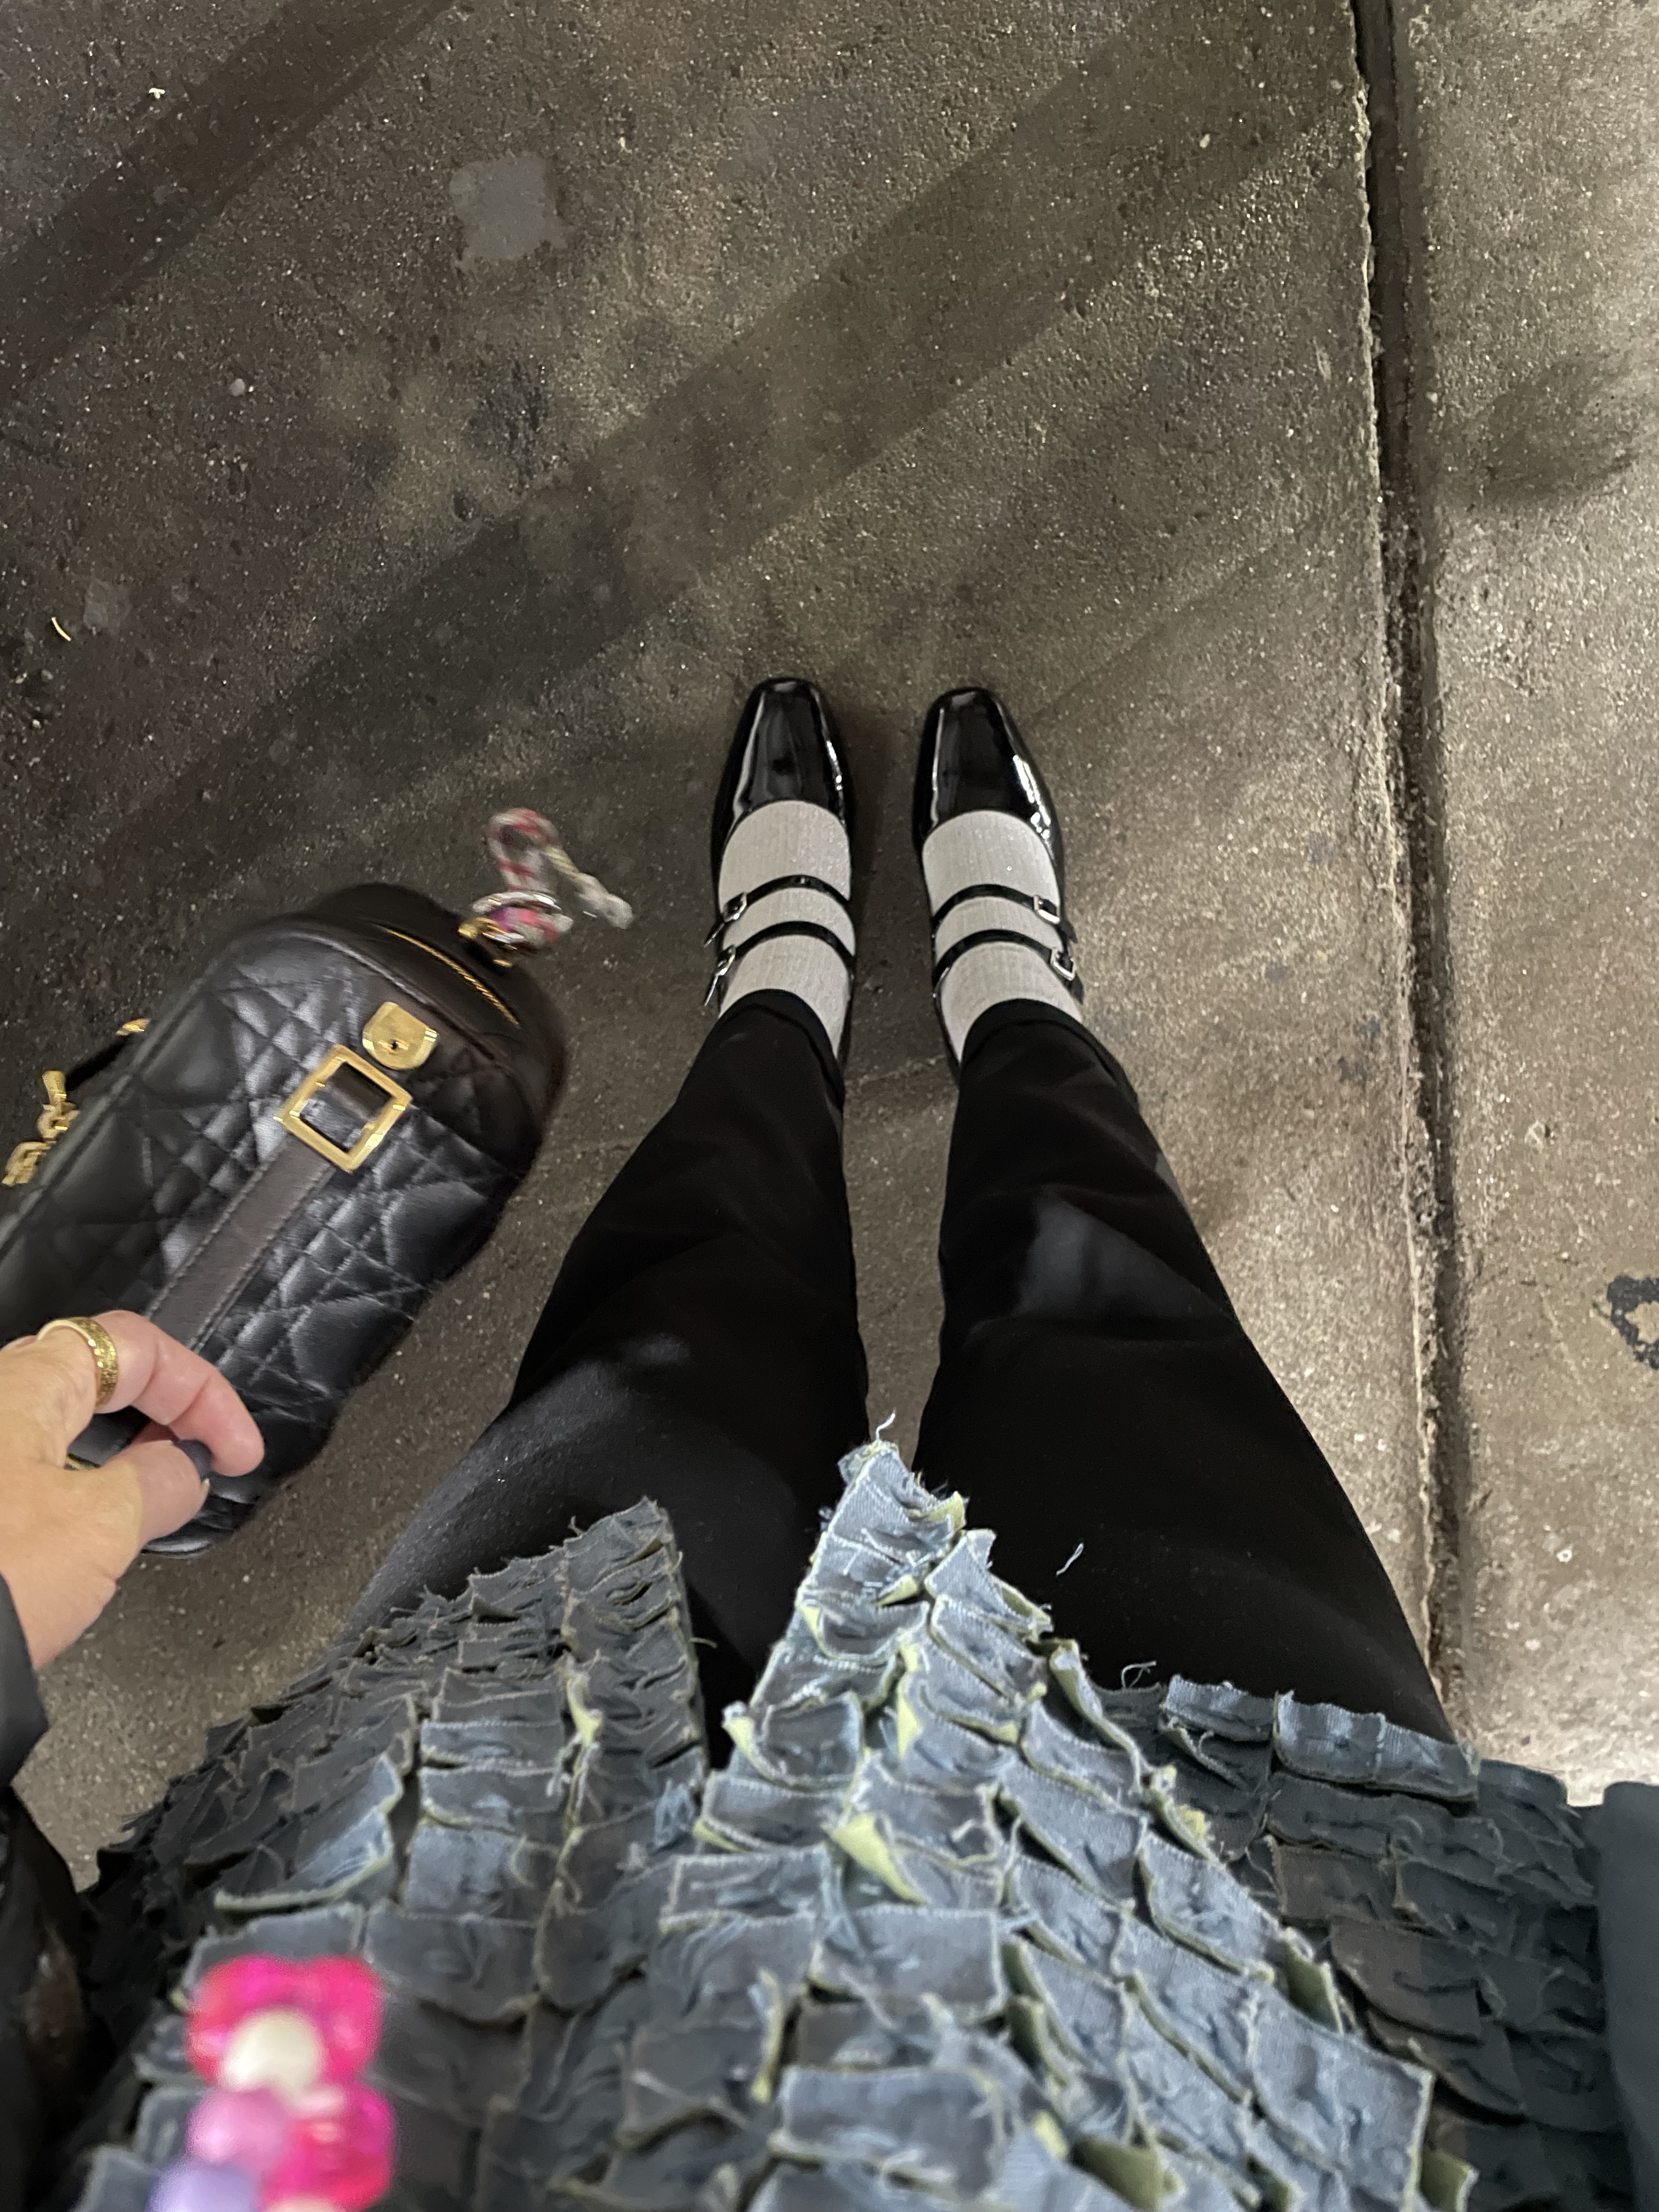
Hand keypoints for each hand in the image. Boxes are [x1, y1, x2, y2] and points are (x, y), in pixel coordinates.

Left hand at [0, 1312, 263, 1665]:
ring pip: (60, 1428)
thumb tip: (188, 1469)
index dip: (203, 1393)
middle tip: (202, 1460)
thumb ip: (161, 1484)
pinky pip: (30, 1474)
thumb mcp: (102, 1528)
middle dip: (163, 1415)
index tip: (234, 1449)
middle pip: (99, 1378)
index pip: (139, 1347)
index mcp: (27, 1385)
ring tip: (152, 1501)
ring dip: (120, 1454)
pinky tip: (88, 1538)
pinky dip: (77, 1490)